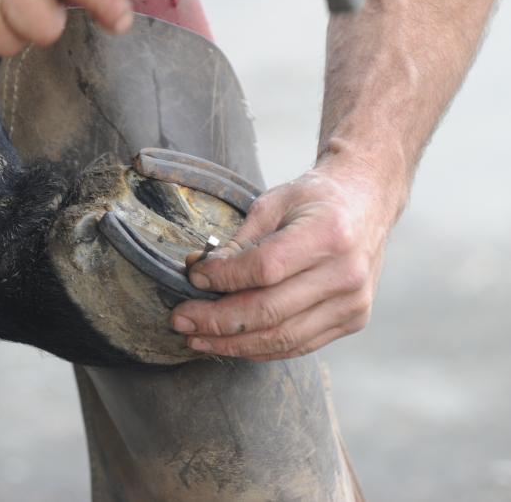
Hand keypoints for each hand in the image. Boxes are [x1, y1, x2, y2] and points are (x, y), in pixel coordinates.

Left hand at [171, 156, 404, 360]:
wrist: (367, 200)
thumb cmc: (317, 198)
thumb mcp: (274, 203)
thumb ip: (239, 242)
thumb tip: (199, 274)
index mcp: (328, 234)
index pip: (265, 269)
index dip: (223, 279)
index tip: (194, 278)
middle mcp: (346, 273)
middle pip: (270, 311)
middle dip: (216, 321)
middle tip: (180, 320)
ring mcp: (353, 302)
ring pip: (282, 338)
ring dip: (233, 344)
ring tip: (197, 339)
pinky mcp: (353, 319)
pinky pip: (299, 345)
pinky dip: (261, 348)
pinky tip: (231, 343)